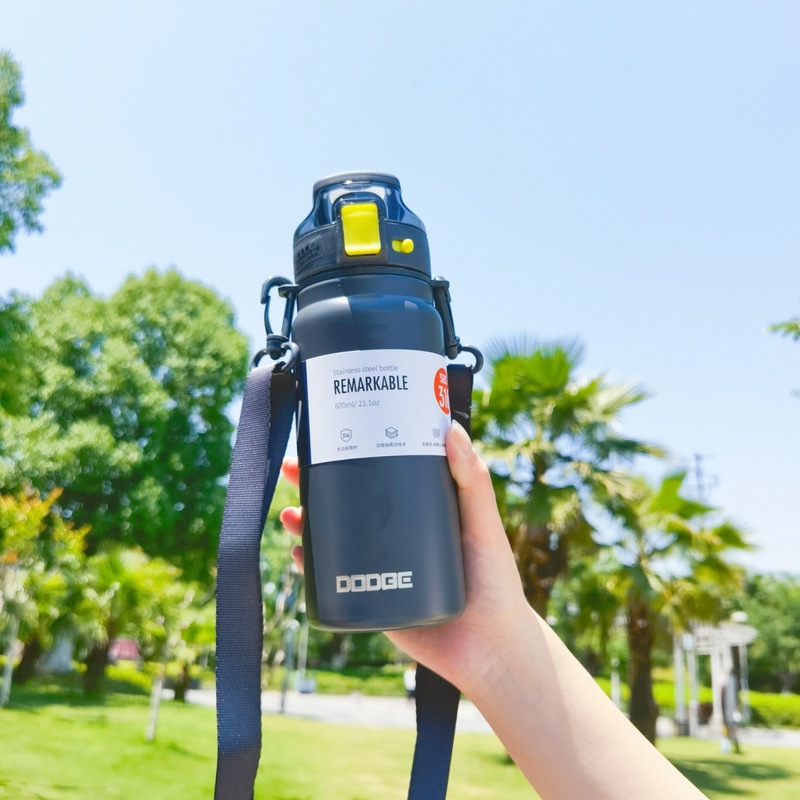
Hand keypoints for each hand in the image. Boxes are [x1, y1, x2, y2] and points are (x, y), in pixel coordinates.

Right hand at [279, 420, 530, 695]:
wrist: (490, 652)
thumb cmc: (498, 585)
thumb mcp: (484, 525)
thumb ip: (473, 482)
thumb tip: (453, 431)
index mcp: (421, 510)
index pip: (383, 472)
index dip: (355, 452)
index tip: (332, 434)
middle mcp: (397, 535)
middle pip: (350, 501)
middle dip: (317, 483)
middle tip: (293, 467)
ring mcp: (382, 566)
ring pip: (336, 538)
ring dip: (307, 522)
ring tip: (289, 512)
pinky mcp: (372, 600)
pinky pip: (334, 580)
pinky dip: (312, 565)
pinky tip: (297, 553)